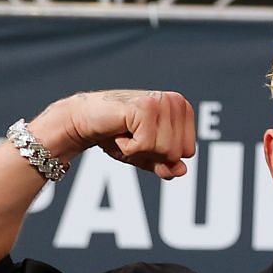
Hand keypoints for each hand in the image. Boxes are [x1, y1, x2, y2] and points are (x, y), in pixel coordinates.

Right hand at [33, 90, 194, 178]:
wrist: (84, 121)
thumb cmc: (118, 135)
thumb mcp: (147, 156)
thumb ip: (166, 165)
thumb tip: (182, 170)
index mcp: (183, 109)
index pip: (188, 152)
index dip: (163, 155)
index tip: (145, 139)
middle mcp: (175, 101)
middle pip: (177, 153)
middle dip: (152, 153)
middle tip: (133, 135)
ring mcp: (161, 101)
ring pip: (165, 150)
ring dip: (139, 149)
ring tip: (127, 132)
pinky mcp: (144, 107)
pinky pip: (146, 145)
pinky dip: (128, 147)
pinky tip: (120, 131)